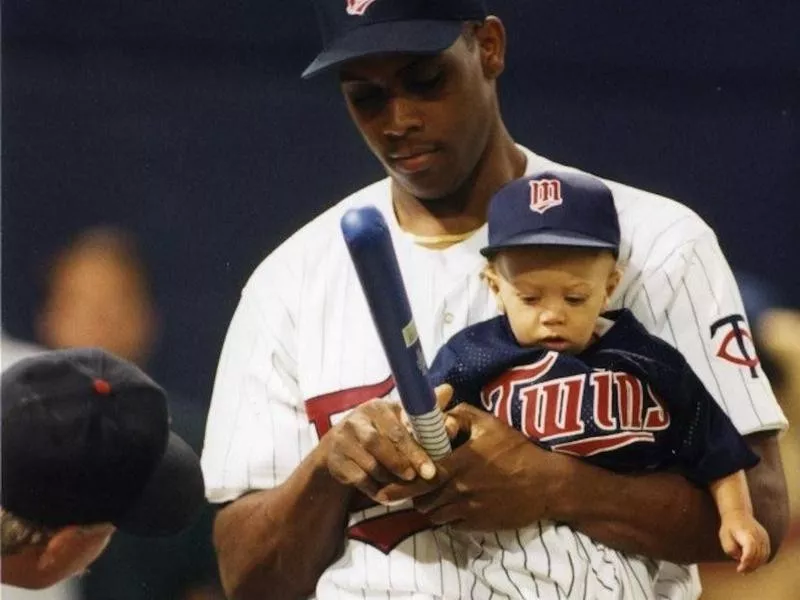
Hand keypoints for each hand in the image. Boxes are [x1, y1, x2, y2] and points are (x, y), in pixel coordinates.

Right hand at [322, 397, 436, 501]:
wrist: (340, 447)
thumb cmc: (382, 432)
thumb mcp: (401, 419)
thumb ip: (425, 412)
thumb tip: (448, 390)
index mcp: (378, 407)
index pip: (397, 429)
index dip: (415, 451)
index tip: (431, 469)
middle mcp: (357, 419)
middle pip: (379, 444)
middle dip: (401, 464)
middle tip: (418, 479)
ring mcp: (343, 439)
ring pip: (369, 464)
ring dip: (388, 477)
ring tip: (402, 484)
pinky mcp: (335, 459)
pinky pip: (358, 478)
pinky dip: (374, 488)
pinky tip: (384, 492)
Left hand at [376, 401, 567, 530]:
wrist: (546, 484)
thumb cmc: (517, 450)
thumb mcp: (490, 424)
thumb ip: (461, 414)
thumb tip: (439, 413)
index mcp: (458, 464)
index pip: (420, 479)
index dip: (403, 483)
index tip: (388, 485)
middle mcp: (460, 489)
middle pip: (422, 500)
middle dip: (414, 495)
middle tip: (414, 488)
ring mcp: (469, 509)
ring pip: (435, 515)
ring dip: (430, 507)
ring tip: (434, 496)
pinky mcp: (479, 524)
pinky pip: (452, 524)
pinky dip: (448, 517)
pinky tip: (455, 505)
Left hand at [718, 511, 770, 572]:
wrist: (738, 513)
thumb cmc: (729, 527)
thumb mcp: (724, 537)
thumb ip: (730, 549)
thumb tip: (740, 558)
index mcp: (747, 534)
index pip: (750, 550)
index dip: (746, 562)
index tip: (739, 569)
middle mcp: (758, 535)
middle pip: (757, 555)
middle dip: (749, 566)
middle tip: (741, 571)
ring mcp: (764, 537)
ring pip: (763, 556)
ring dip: (755, 565)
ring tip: (746, 570)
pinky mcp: (766, 539)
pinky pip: (766, 553)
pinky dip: (760, 561)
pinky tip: (752, 565)